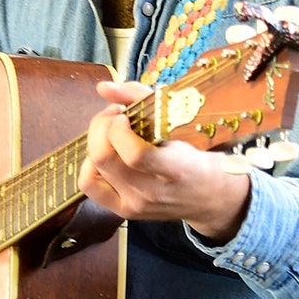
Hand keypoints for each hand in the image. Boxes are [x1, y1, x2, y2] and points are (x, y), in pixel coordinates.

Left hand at [79, 80, 251, 242]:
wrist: (209, 195)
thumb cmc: (196, 154)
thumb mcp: (180, 122)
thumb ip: (142, 98)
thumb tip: (104, 88)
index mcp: (176, 169)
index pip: (135, 155)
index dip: (118, 129)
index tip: (125, 114)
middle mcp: (153, 191)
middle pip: (104, 158)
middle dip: (101, 126)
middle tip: (115, 115)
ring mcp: (137, 205)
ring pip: (94, 168)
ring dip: (96, 141)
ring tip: (111, 131)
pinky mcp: (124, 211)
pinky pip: (90, 185)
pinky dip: (90, 164)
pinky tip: (106, 153)